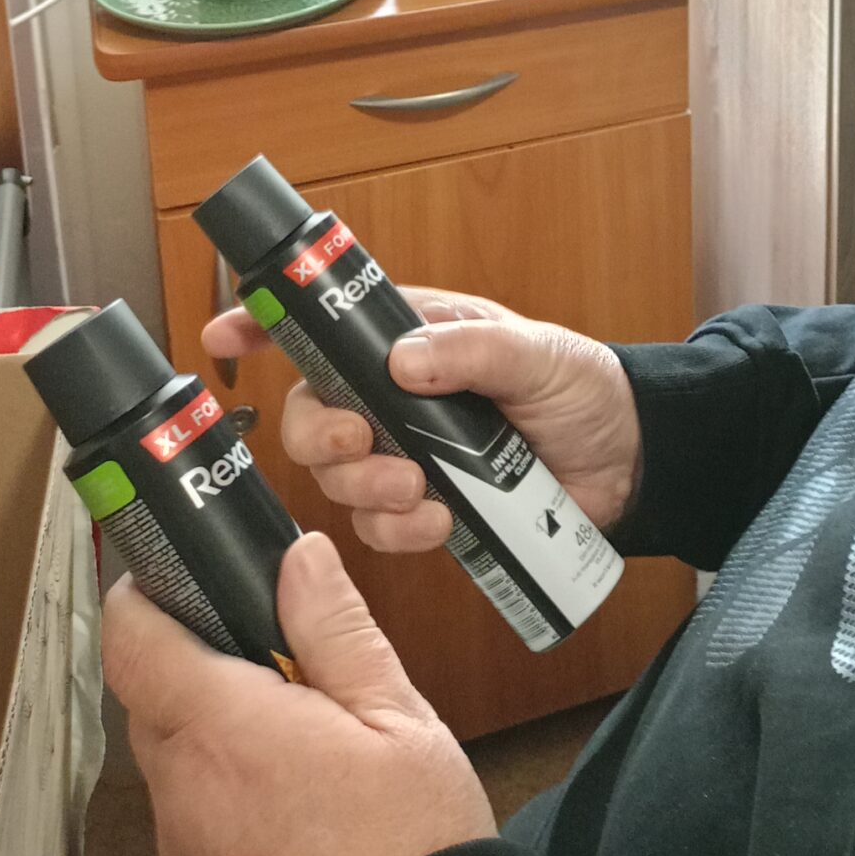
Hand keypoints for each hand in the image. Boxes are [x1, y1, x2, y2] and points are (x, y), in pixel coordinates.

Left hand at [104, 531, 492, 855]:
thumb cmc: (408, 850)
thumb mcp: (396, 714)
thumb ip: (337, 629)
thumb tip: (301, 559)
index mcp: (227, 730)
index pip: (134, 641)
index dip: (142, 595)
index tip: (174, 571)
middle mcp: (186, 789)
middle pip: (155, 696)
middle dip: (203, 660)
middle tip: (283, 650)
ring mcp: (186, 845)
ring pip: (177, 753)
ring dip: (220, 725)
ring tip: (307, 728)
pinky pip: (194, 806)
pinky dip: (229, 780)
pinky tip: (299, 788)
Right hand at [203, 286, 643, 545]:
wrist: (629, 463)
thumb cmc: (584, 387)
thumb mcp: (536, 352)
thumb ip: (471, 351)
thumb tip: (402, 357)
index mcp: (417, 339)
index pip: (330, 326)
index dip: (269, 325)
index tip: (226, 335)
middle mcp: (398, 398)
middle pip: (312, 416)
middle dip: (317, 437)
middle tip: (358, 447)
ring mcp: (410, 455)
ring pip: (338, 479)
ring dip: (365, 488)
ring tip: (418, 489)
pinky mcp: (430, 508)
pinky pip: (382, 528)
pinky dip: (400, 530)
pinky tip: (439, 519)